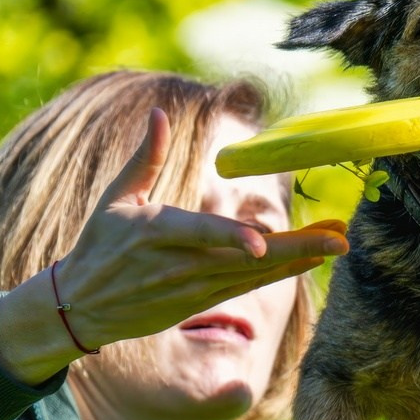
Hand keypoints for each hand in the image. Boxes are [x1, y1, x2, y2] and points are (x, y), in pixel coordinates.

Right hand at [0, 108, 347, 384]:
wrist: (81, 306)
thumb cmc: (98, 243)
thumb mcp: (115, 198)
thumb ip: (144, 157)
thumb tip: (157, 113)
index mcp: (154, 232)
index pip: (199, 235)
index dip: (231, 239)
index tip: (261, 242)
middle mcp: (178, 264)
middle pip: (244, 258)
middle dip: (295, 247)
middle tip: (338, 237)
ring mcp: (193, 288)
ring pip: (254, 275)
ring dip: (298, 258)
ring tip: (336, 241)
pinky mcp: (200, 302)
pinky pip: (247, 287)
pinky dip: (279, 273)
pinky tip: (309, 259)